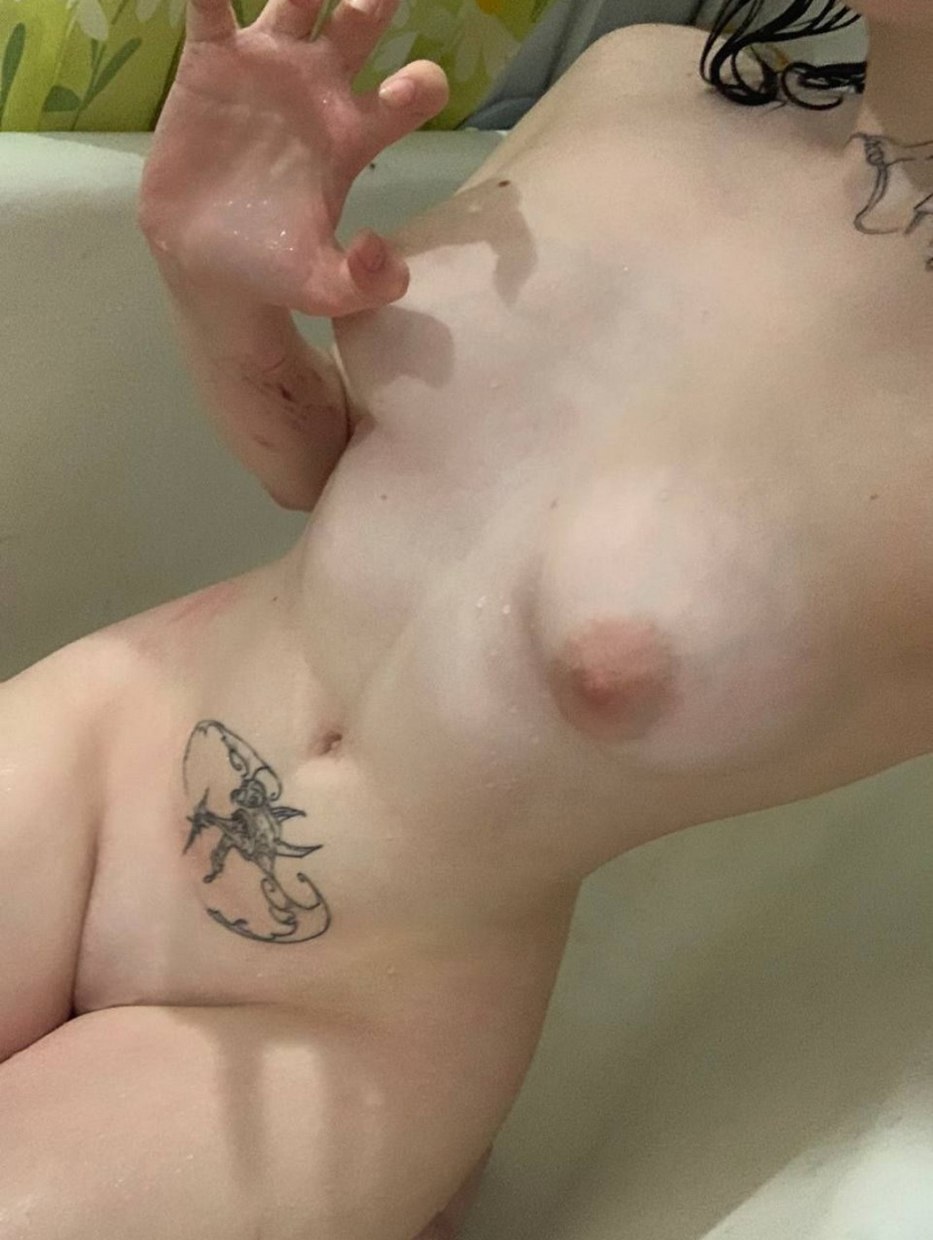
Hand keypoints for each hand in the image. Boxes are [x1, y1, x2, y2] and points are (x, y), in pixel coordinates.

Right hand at [138, 0, 448, 315]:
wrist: (203, 265)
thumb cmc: (271, 271)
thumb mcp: (324, 289)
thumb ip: (364, 281)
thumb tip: (381, 253)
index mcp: (356, 134)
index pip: (410, 93)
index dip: (418, 86)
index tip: (406, 92)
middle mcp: (320, 89)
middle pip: (361, 18)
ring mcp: (268, 68)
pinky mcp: (213, 61)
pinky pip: (211, 3)